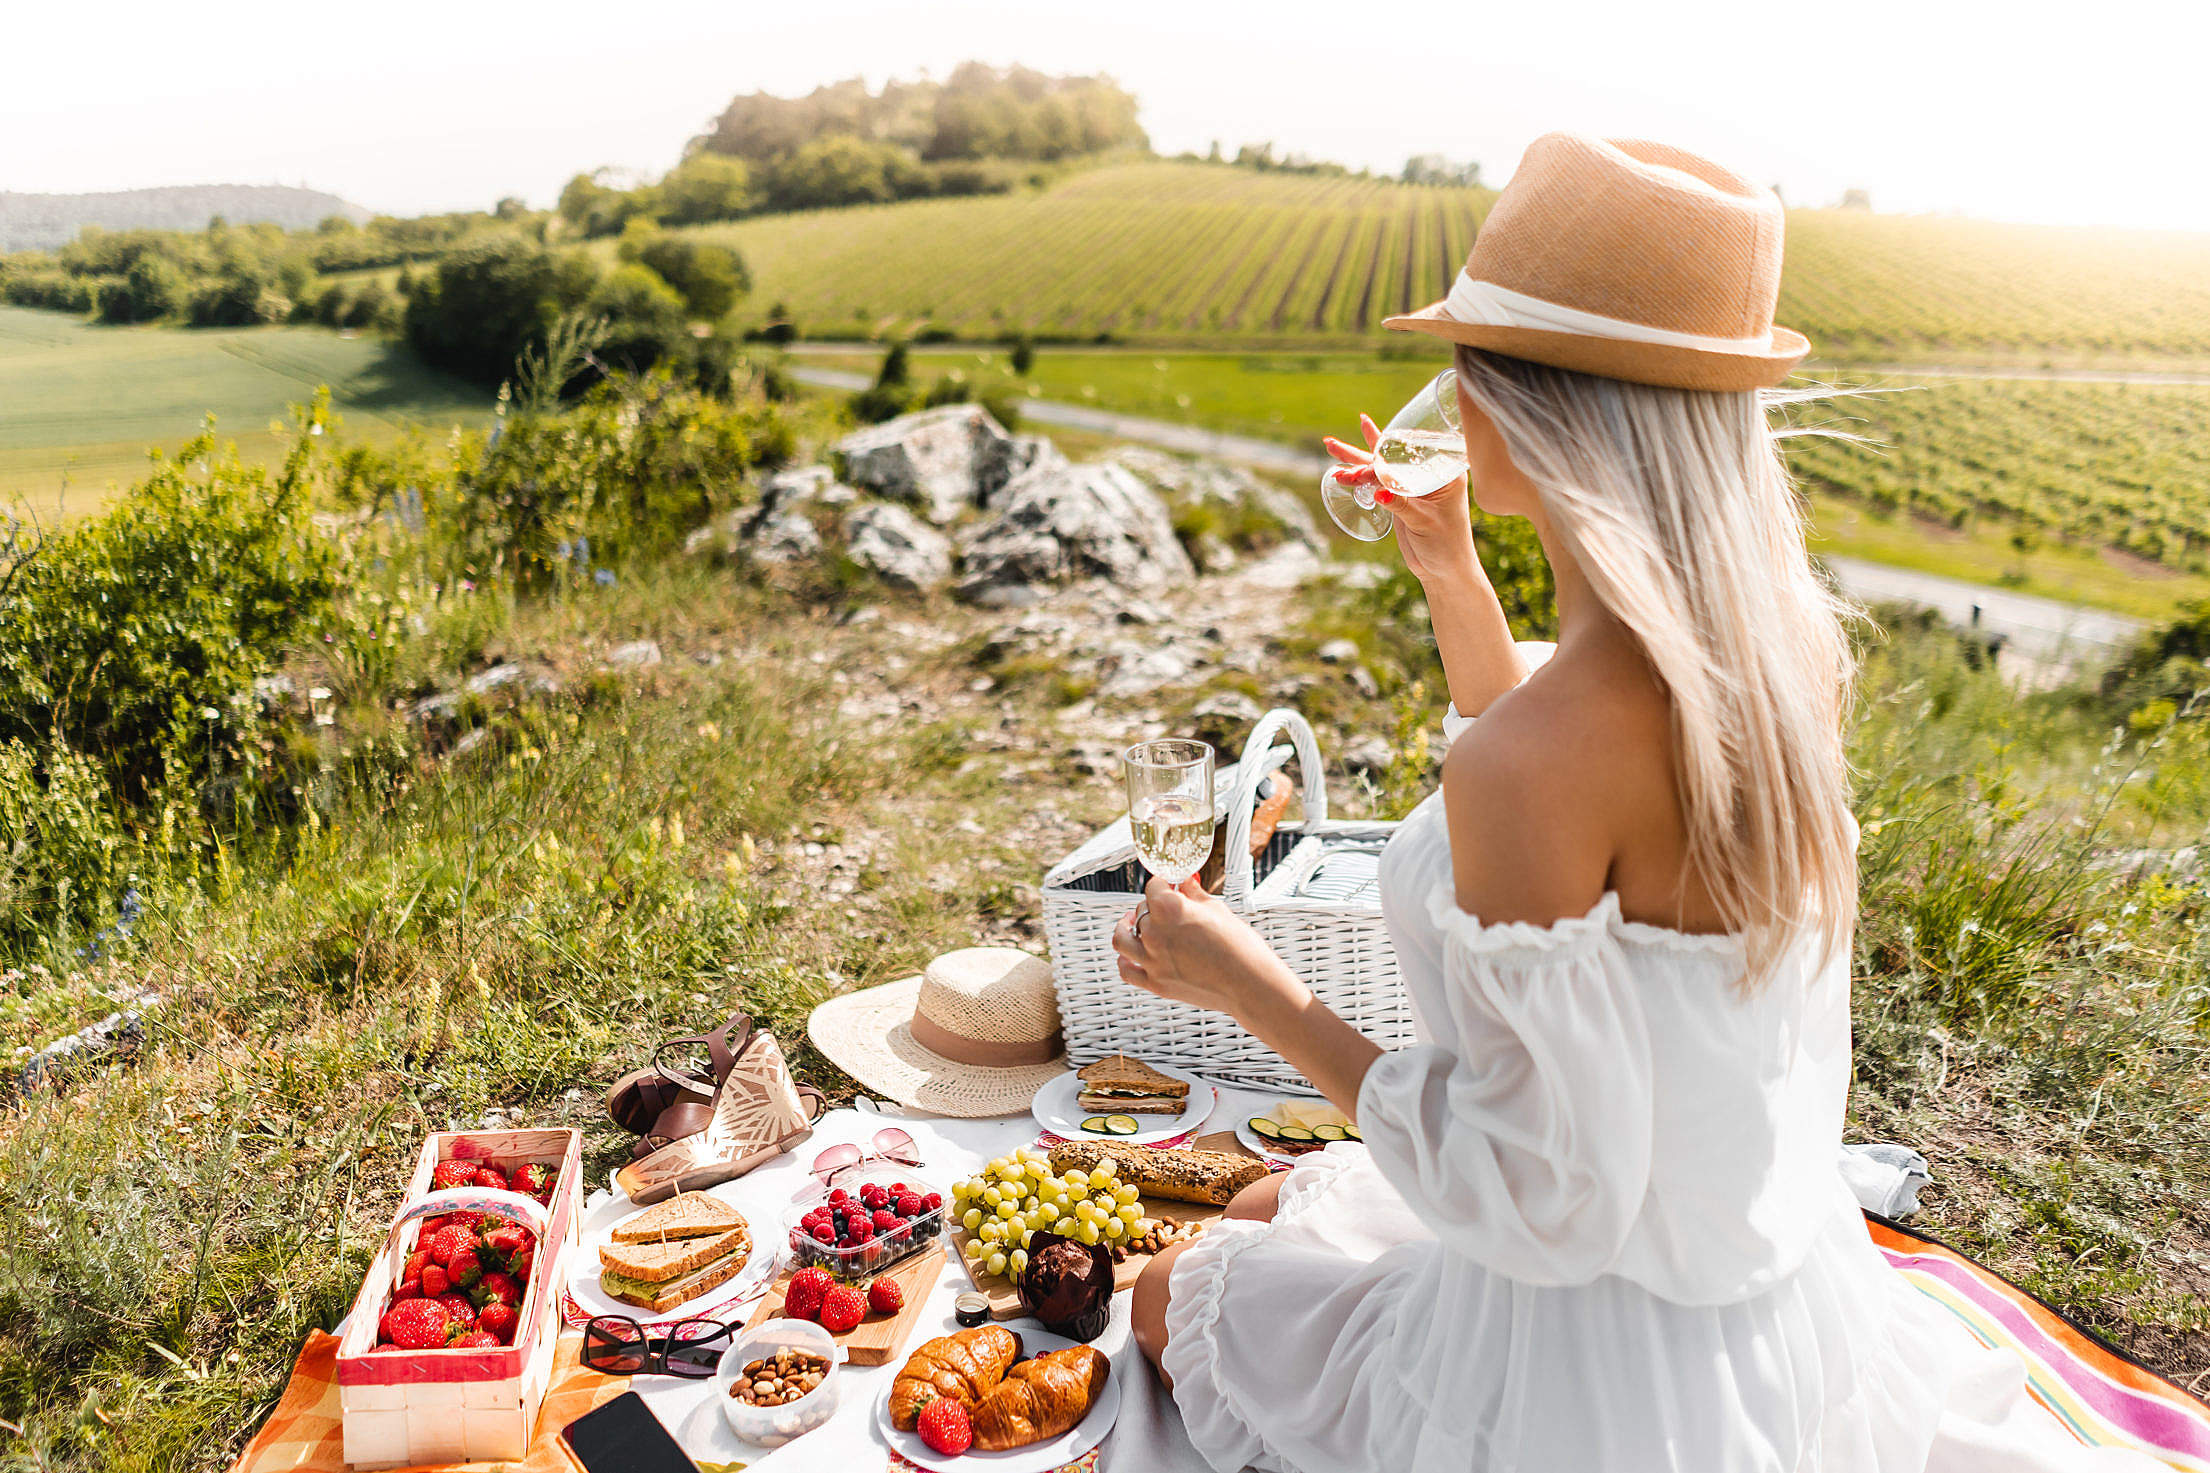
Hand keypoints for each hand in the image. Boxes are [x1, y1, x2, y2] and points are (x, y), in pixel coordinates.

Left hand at [1111, 875, 1307, 1019]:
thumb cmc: (1240, 947)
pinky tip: (1129, 955)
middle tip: (1167, 909)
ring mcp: (1152, 960)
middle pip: (1141, 911)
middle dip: (1153, 906)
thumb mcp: (1217, 909)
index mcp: (1170, 908)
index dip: (1162, 883)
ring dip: (1126, 928)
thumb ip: (1194, 894)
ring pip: (1122, 939)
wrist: (1250, 984)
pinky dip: (1124, 961)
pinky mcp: (1155, 983)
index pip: (1154, 886)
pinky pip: (1127, 971)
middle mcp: (1155, 933)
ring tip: (1130, 923)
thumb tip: (1185, 882)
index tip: (1167, 885)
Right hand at [1324, 412, 1478, 583]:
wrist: (1443, 570)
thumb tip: (1378, 491)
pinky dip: (1359, 477)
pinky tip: (1343, 471)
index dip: (1387, 453)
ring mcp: (1412, 484)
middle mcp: (1427, 472)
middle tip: (1342, 436)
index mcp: (1443, 472)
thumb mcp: (1423, 521)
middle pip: (1393, 454)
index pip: (1412, 454)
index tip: (1367, 463)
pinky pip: (1377, 482)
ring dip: (1356, 458)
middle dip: (1367, 444)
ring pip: (1381, 467)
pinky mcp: (1399, 497)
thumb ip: (1401, 504)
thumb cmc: (1446, 545)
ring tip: (1331, 444)